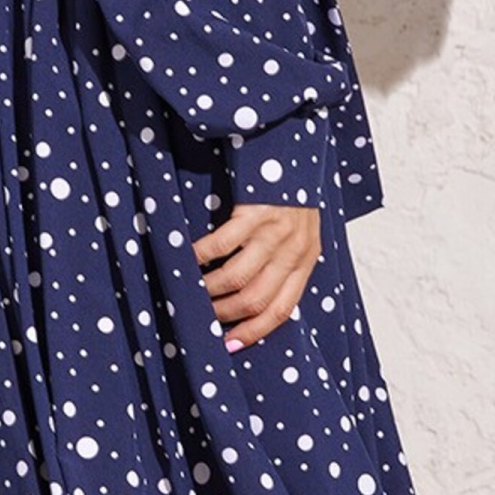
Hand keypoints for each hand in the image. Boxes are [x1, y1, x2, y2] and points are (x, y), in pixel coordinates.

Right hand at [191, 200, 320, 350]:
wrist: (294, 150)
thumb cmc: (292, 196)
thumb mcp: (300, 234)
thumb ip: (284, 264)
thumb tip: (251, 301)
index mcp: (306, 260)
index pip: (280, 310)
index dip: (253, 332)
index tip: (229, 345)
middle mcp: (293, 250)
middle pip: (256, 300)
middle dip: (225, 314)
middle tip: (204, 316)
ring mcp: (274, 231)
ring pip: (237, 278)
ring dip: (211, 290)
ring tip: (195, 291)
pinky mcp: (254, 211)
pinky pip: (221, 245)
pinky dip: (200, 256)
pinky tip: (188, 258)